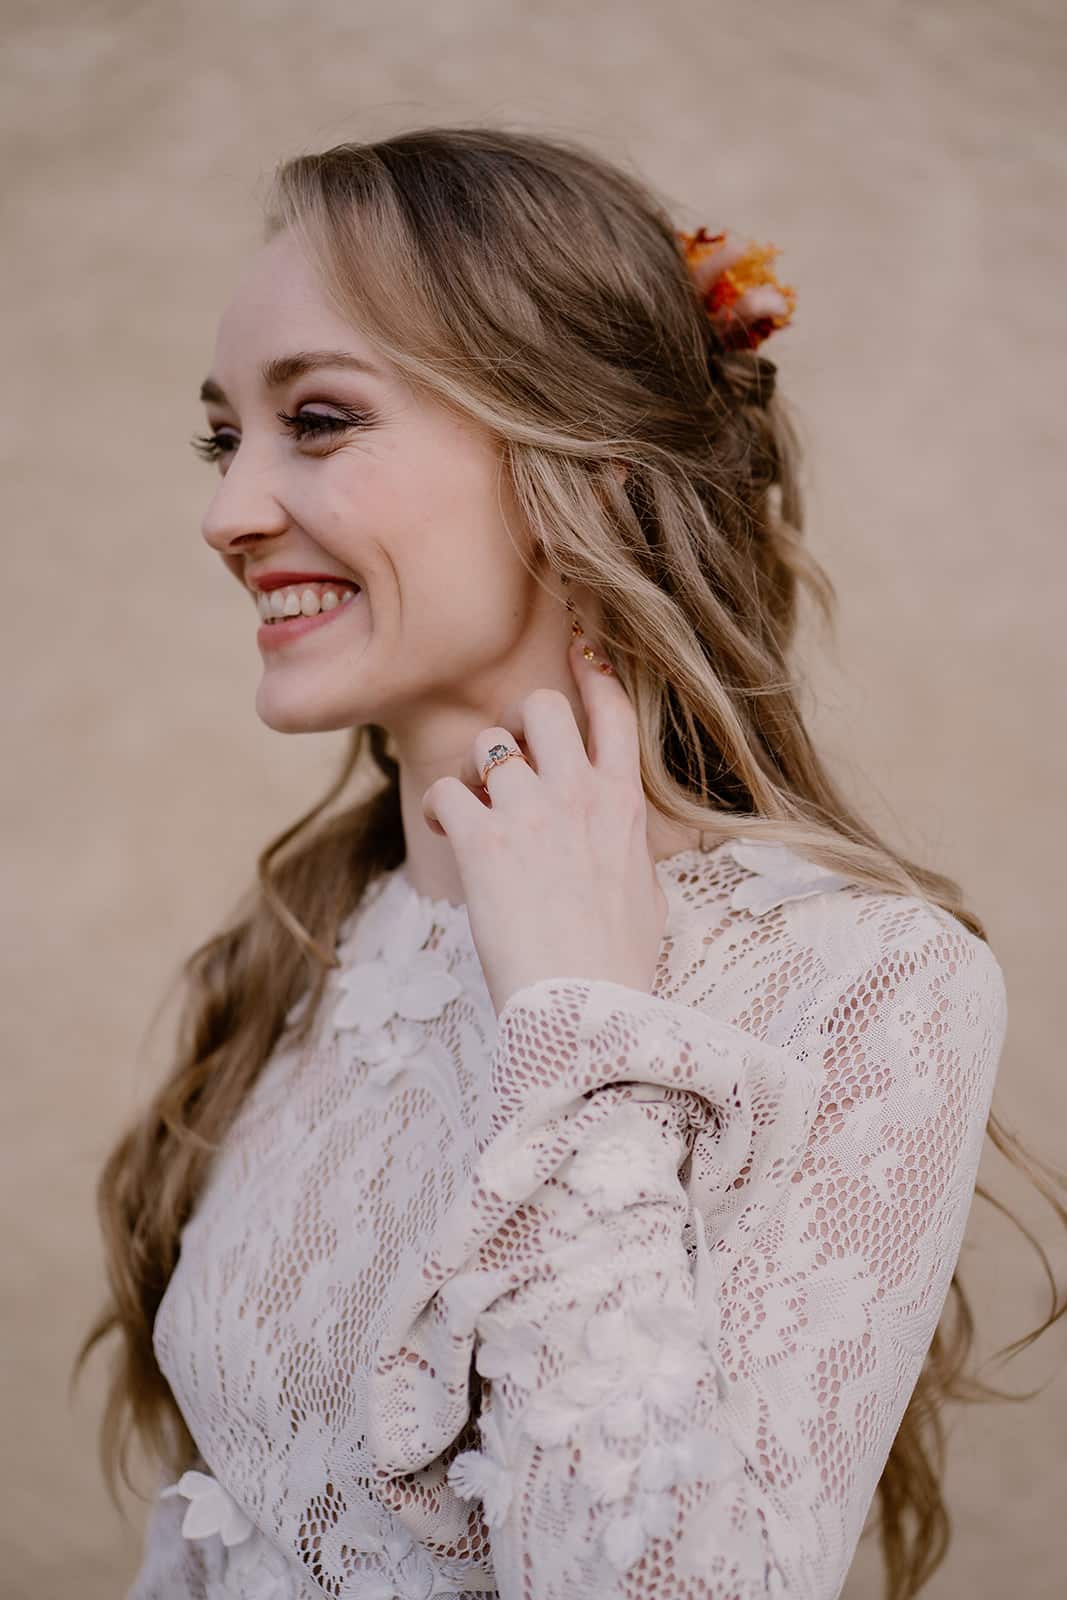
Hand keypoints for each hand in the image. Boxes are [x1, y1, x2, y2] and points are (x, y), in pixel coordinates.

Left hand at [420, 632, 669, 1015]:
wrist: (584, 1007)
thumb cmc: (619, 965)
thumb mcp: (646, 893)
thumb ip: (628, 846)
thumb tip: (620, 837)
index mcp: (625, 803)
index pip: (613, 710)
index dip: (592, 671)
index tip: (578, 651)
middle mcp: (579, 793)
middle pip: (542, 706)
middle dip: (519, 720)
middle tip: (509, 755)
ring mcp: (530, 813)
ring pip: (487, 745)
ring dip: (475, 772)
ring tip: (475, 810)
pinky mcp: (482, 841)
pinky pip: (446, 789)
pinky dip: (439, 805)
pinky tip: (444, 828)